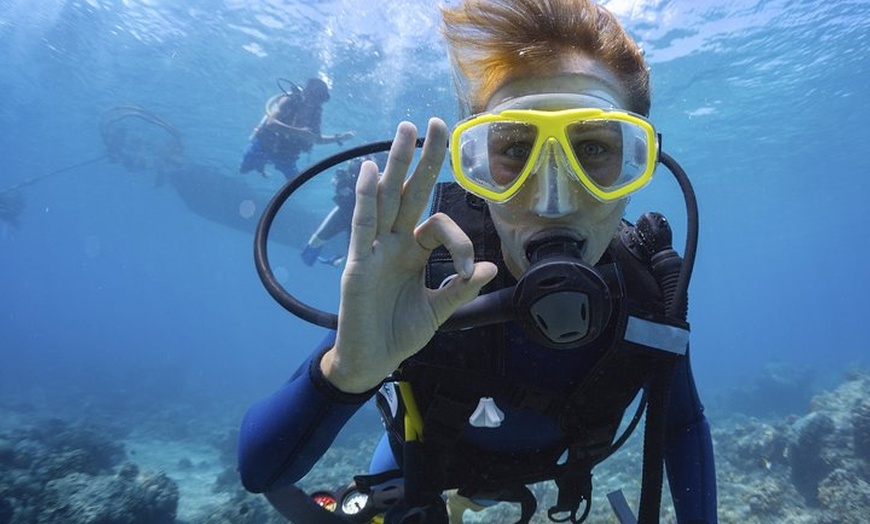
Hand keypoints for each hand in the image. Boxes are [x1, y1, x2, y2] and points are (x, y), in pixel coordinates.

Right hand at [321, 119, 497, 392]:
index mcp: (414, 252)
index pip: (438, 225)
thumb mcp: (439, 311)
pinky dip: (365, 200)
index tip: (469, 270)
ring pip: (386, 199)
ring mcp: (373, 251)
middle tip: (434, 122)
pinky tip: (370, 171)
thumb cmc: (399, 333)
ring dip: (395, 165)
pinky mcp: (357, 265)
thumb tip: (491, 269)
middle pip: (410, 192)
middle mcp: (393, 243)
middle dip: (423, 158)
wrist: (372, 361)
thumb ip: (461, 289)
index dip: (460, 240)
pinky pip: (362, 227)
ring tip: (404, 130)